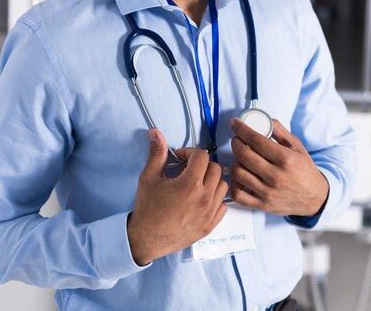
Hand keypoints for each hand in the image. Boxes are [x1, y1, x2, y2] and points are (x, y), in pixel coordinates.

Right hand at [127, 129, 227, 264]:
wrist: (147, 239)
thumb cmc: (147, 207)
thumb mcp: (149, 177)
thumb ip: (156, 153)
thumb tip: (155, 132)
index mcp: (189, 184)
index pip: (202, 156)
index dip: (190, 152)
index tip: (180, 158)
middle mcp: (204, 198)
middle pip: (216, 168)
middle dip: (202, 164)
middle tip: (187, 169)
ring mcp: (210, 213)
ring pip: (222, 185)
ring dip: (211, 180)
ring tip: (196, 183)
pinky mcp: (211, 225)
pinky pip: (224, 205)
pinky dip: (216, 198)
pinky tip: (201, 198)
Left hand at [230, 117, 328, 216]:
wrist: (315, 198)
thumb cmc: (304, 170)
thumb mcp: (297, 147)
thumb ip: (280, 131)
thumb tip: (264, 120)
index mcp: (285, 159)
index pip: (255, 140)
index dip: (241, 129)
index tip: (235, 123)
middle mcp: (276, 176)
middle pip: (243, 155)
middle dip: (236, 142)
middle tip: (237, 139)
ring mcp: (268, 192)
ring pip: (238, 172)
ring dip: (235, 161)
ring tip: (240, 158)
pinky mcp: (263, 205)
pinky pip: (238, 195)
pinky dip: (234, 184)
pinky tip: (240, 177)